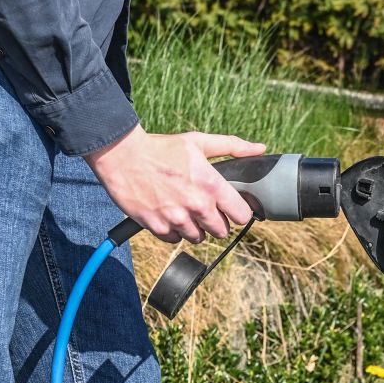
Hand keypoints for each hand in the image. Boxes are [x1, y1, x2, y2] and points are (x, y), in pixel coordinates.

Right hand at [86, 127, 265, 243]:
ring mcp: (176, 219)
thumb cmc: (162, 148)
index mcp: (211, 185)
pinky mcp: (157, 227)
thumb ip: (232, 147)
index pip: (241, 216)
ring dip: (194, 228)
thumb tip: (260, 149)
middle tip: (203, 208)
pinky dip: (173, 231)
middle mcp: (196, 206)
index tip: (230, 208)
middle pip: (221, 232)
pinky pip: (174, 240)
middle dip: (215, 222)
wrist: (122, 155)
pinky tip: (168, 214)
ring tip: (184, 210)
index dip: (237, 212)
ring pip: (197, 238)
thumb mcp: (199, 142)